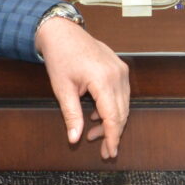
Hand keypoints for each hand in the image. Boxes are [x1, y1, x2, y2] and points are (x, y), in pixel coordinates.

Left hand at [35, 14, 131, 159]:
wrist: (62, 32)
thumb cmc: (60, 58)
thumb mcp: (62, 89)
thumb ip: (71, 115)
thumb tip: (74, 139)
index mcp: (103, 80)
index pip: (113, 117)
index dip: (113, 137)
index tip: (111, 152)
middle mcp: (117, 75)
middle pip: (122, 113)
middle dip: (113, 133)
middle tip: (104, 150)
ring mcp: (121, 70)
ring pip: (123, 105)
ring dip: (112, 121)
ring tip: (94, 133)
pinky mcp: (120, 68)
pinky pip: (122, 94)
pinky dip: (112, 108)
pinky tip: (98, 115)